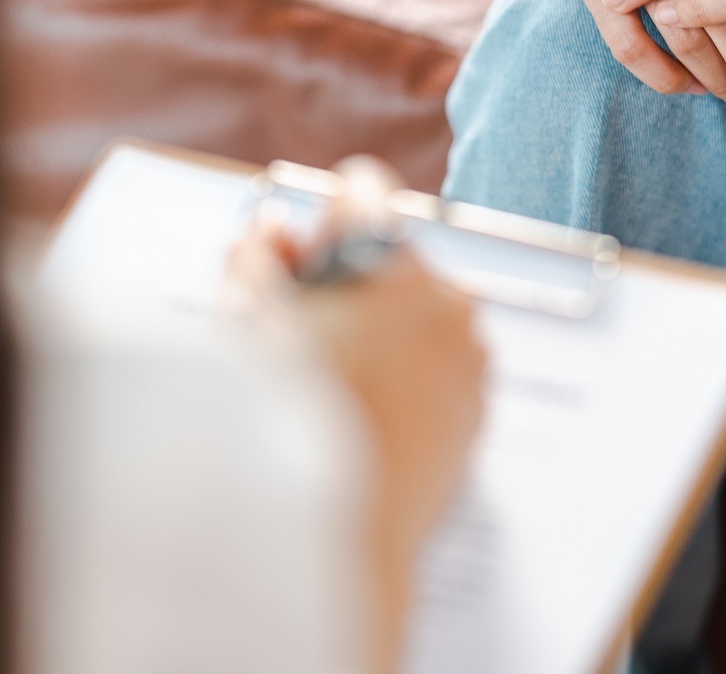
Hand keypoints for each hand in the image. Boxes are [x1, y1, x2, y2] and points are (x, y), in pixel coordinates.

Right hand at [231, 163, 484, 673]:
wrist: (333, 535)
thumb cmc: (284, 428)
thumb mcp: (245, 325)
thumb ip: (253, 255)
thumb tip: (275, 230)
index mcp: (387, 263)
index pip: (361, 191)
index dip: (321, 220)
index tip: (304, 254)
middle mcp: (444, 296)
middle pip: (390, 259)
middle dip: (351, 284)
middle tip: (309, 338)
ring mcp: (470, 353)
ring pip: (419, 312)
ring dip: (383, 330)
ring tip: (337, 387)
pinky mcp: (480, 404)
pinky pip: (442, 364)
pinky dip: (411, 375)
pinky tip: (368, 414)